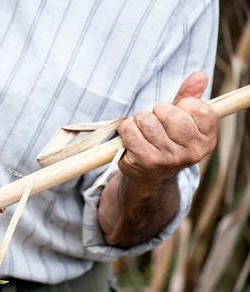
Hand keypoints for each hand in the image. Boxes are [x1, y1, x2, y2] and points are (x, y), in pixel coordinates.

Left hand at [118, 72, 217, 189]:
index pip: (197, 107)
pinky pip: (130, 130)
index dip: (181, 105)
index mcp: (207, 139)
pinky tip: (131, 139)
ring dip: (139, 121)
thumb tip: (200, 75)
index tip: (176, 115)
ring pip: (146, 120)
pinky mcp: (146, 161)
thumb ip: (190, 96)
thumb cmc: (166, 140)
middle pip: (169, 113)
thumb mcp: (182, 118)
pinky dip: (126, 129)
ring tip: (143, 132)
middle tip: (155, 124)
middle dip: (157, 112)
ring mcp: (169, 158)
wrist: (149, 175)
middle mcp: (192, 152)